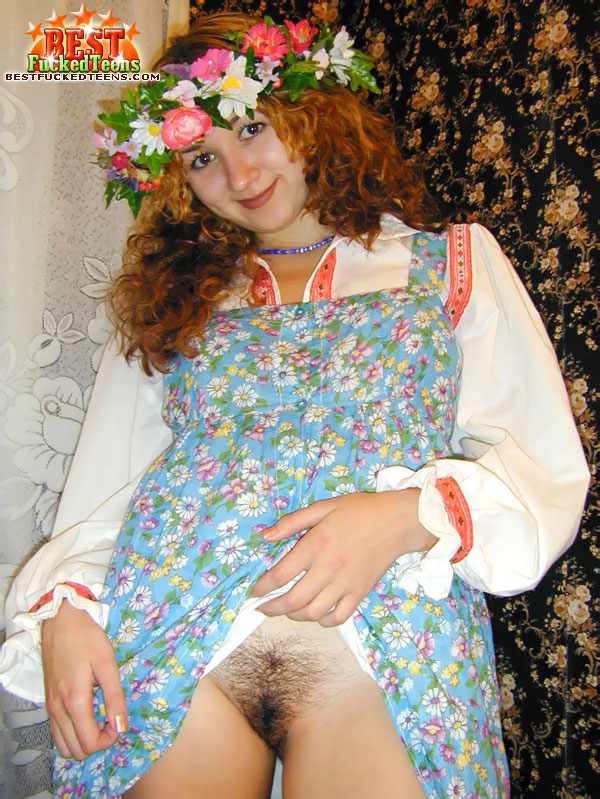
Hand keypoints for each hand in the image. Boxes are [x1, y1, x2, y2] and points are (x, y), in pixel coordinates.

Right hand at [42, 599, 126, 760]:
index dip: (109, 739)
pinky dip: (72, 733)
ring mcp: (50, 708)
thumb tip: (121, 727)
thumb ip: (115, 698)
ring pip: (64, 745)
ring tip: (98, 717)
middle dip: (97, 742)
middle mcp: (58, 711)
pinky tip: (85, 713)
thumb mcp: (108, 665)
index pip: (90, 744)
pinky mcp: (48, 702)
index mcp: (75, 702)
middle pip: (76, 751)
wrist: (61, 621)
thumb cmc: (87, 639)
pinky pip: (57, 732)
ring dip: (83, 740)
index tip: (118, 720)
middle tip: (110, 718)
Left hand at [250, 489, 435, 625]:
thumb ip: (292, 523)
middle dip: (273, 608)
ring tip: (288, 609)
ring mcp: (345, 584)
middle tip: (263, 608)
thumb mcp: (323, 507)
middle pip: (294, 600)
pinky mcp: (360, 593)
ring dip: (296, 615)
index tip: (253, 592)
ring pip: (314, 613)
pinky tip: (316, 613)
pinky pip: (339, 617)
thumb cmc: (359, 511)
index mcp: (316, 545)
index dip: (262, 587)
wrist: (397, 522)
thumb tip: (264, 537)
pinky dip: (324, 621)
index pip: (281, 574)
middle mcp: (328, 569)